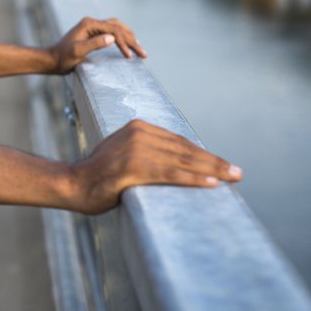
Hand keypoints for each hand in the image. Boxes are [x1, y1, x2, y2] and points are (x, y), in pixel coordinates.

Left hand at [49, 17, 146, 73]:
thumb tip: (112, 38)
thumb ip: (94, 44)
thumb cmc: (63, 58)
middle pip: (118, 27)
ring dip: (129, 37)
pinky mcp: (92, 33)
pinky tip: (127, 45)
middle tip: (143, 53)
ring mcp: (92, 27)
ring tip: (139, 49)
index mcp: (89, 24)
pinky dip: (122, 38)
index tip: (130, 56)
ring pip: (117, 27)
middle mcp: (92, 22)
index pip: (113, 30)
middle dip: (131, 39)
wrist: (52, 60)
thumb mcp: (77, 52)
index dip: (123, 42)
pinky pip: (112, 32)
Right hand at [71, 119, 241, 214]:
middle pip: (185, 149)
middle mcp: (139, 133)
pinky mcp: (135, 168)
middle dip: (214, 162)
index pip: (178, 141)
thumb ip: (144, 151)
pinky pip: (172, 174)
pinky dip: (194, 178)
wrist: (72, 184)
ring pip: (183, 160)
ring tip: (232, 178)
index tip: (222, 165)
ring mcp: (137, 150)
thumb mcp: (122, 154)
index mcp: (138, 127)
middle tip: (238, 173)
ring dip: (212, 170)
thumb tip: (170, 161)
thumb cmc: (98, 175)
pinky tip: (212, 183)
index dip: (203, 154)